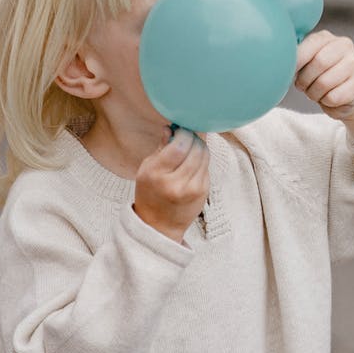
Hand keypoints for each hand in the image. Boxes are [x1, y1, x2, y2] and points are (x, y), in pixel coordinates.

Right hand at [133, 129, 209, 243]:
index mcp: (157, 174)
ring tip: (191, 145)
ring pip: (204, 155)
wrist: (159, 225)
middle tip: (188, 134)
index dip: (184, 132)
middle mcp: (176, 182)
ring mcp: (192, 188)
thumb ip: (161, 147)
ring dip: (200, 146)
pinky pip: (207, 166)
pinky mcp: (203, 191)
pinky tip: (193, 161)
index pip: (179, 145)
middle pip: (196, 148)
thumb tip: (171, 127)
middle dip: (193, 137)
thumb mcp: (147, 169)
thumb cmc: (150, 193)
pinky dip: (202, 159)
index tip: (181, 128)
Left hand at [295, 30, 353, 119]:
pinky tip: (328, 98)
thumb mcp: (306, 63)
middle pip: (319, 63)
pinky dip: (326, 102)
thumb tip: (278, 59)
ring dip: (314, 93)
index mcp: (327, 37)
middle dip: (305, 80)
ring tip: (315, 93)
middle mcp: (344, 45)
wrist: (345, 95)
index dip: (297, 62)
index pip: (309, 45)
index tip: (290, 73)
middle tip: (302, 86)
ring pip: (325, 82)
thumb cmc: (318, 77)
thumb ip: (296, 57)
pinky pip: (333, 97)